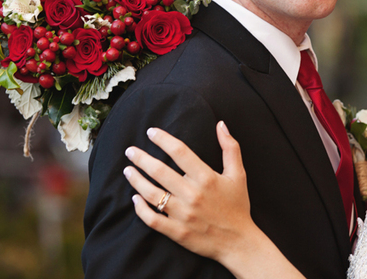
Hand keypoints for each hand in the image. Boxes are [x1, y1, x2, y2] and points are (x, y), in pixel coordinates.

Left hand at [123, 121, 257, 263]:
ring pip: (151, 194)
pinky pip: (152, 219)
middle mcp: (193, 194)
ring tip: (128, 170)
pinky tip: (134, 199)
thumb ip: (230, 147)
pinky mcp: (177, 232)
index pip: (180, 152)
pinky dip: (140, 209)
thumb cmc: (238, 205)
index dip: (163, 139)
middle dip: (141, 158)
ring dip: (136, 180)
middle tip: (130, 151)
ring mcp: (183, 214)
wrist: (238, 242)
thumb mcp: (238, 174)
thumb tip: (221, 124)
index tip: (150, 132)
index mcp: (207, 178)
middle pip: (160, 171)